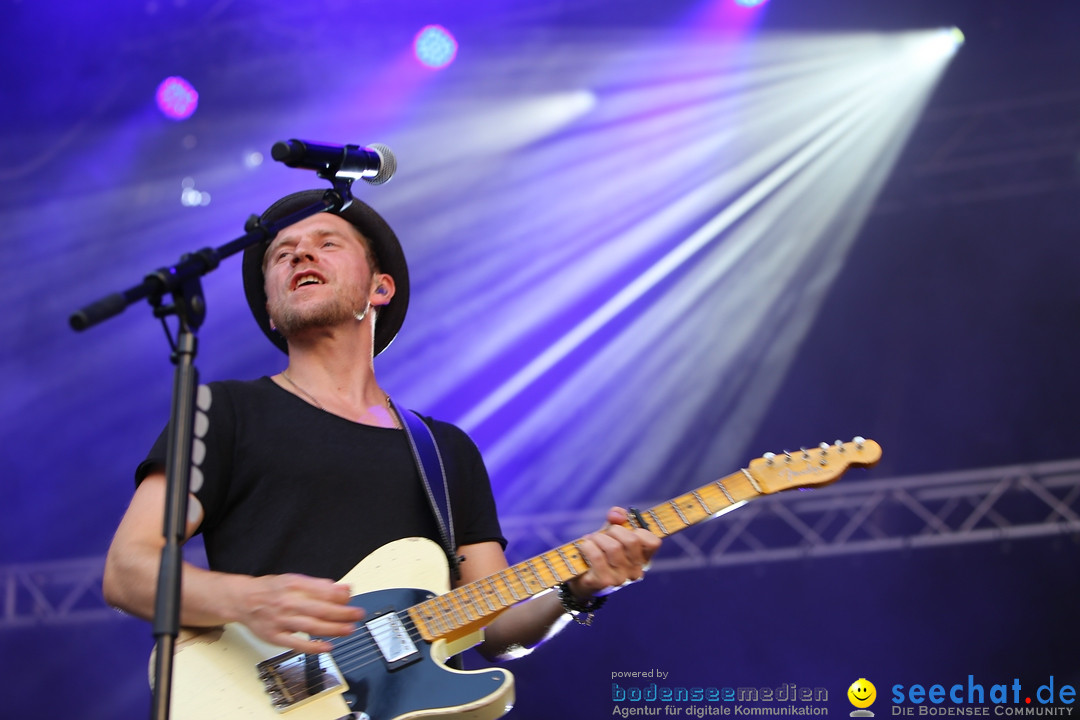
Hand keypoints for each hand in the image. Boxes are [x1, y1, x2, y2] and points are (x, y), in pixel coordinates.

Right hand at [233, 573, 364, 653]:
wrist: (242, 600)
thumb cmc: (270, 590)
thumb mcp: (294, 579)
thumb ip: (319, 585)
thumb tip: (343, 589)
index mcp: (293, 585)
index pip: (322, 591)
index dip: (340, 596)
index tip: (352, 599)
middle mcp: (287, 602)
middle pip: (320, 609)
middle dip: (343, 613)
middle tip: (358, 614)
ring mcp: (281, 621)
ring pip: (311, 626)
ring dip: (333, 629)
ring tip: (349, 629)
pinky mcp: (275, 636)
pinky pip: (296, 644)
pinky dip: (313, 647)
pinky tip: (327, 647)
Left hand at [565, 507, 660, 600]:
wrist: (582, 578)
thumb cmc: (601, 552)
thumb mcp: (611, 532)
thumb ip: (617, 519)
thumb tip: (617, 515)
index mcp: (643, 560)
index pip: (653, 542)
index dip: (638, 529)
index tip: (624, 529)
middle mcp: (636, 571)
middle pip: (632, 540)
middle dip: (614, 530)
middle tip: (604, 534)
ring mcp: (621, 579)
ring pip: (613, 547)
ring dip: (598, 538)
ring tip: (592, 540)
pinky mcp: (604, 582)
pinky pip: (597, 556)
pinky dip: (588, 546)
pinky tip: (585, 546)